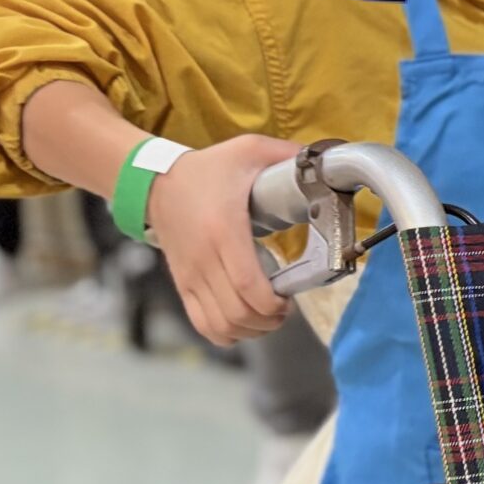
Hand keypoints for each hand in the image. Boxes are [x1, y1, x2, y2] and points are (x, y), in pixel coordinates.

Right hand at [144, 134, 302, 344]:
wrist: (156, 182)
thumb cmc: (207, 169)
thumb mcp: (248, 150)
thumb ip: (288, 154)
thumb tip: (327, 161)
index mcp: (223, 230)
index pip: (246, 284)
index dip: (271, 304)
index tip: (287, 300)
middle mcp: (204, 258)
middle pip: (237, 312)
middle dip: (269, 320)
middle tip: (283, 307)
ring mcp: (191, 276)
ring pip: (222, 325)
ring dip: (251, 329)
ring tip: (267, 314)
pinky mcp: (183, 285)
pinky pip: (203, 325)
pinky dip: (227, 333)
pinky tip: (244, 320)